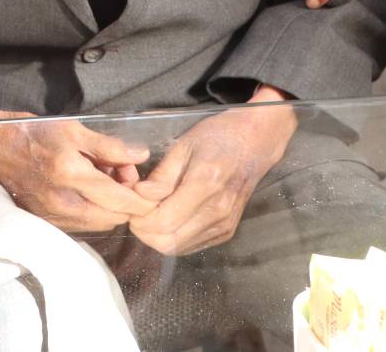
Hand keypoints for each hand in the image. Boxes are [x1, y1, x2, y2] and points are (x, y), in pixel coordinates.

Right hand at [0, 94, 155, 232]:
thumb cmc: (33, 133)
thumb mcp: (74, 129)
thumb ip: (109, 147)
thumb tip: (140, 157)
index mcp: (71, 174)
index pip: (120, 201)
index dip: (142, 200)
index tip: (151, 190)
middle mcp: (63, 202)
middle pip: (113, 217)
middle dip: (126, 200)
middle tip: (120, 172)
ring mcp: (53, 215)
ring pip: (98, 223)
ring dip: (109, 206)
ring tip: (102, 177)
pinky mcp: (46, 221)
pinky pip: (81, 224)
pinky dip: (92, 210)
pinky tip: (86, 188)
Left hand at [126, 90, 295, 255]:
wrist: (254, 143)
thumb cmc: (218, 137)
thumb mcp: (184, 145)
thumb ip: (162, 175)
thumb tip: (140, 196)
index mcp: (206, 183)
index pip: (163, 220)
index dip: (140, 219)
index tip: (131, 205)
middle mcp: (218, 210)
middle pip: (168, 241)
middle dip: (145, 231)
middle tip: (136, 212)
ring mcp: (224, 224)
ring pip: (177, 248)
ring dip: (157, 236)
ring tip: (151, 213)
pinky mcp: (226, 232)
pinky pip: (190, 245)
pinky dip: (173, 237)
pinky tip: (168, 217)